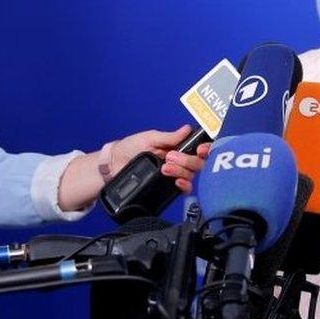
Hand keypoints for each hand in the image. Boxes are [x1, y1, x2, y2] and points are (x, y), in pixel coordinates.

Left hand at [58, 124, 210, 210]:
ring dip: (181, 171)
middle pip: (198, 163)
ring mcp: (174, 175)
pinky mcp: (168, 188)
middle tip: (170, 157)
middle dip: (187, 160)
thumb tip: (187, 129)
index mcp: (176, 147)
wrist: (113, 166)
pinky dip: (184, 185)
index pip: (198, 148)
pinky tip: (176, 181)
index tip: (201, 148)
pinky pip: (185, 189)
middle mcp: (179, 161)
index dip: (205, 149)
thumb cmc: (129, 148)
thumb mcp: (149, 138)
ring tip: (165, 168)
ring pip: (192, 175)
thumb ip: (169, 137)